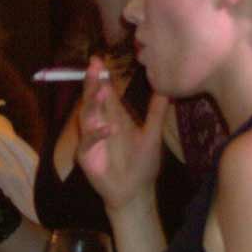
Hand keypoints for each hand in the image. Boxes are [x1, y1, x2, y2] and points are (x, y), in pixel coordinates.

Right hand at [77, 57, 168, 211]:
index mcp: (112, 116)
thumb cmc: (142, 163)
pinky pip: (88, 142)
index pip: (104, 92)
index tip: (99, 59)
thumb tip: (165, 88)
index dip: (101, 77)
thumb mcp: (152, 134)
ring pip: (86, 116)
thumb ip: (156, 112)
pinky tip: (109, 128)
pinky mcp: (86, 155)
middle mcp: (98, 123)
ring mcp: (91, 139)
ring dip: (92, 103)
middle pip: (92, 99)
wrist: (136, 192)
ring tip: (101, 91)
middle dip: (92, 83)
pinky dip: (97, 134)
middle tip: (94, 66)